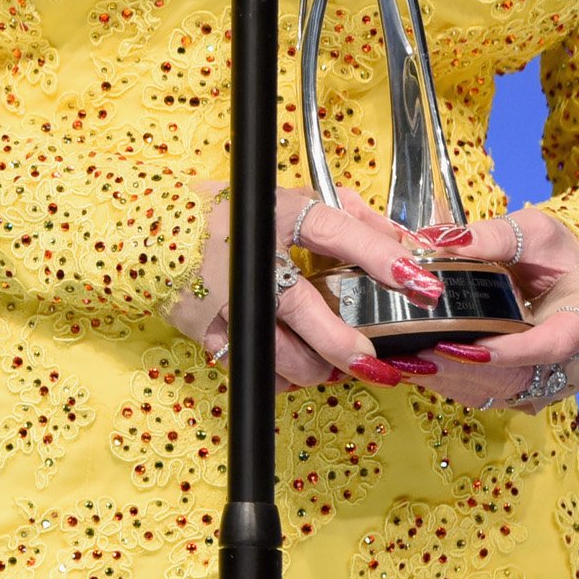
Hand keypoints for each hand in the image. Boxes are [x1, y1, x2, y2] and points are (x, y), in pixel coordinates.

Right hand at [167, 182, 456, 389]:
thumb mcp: (296, 202)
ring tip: (333, 361)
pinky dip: (284, 375)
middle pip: (304, 311)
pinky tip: (293, 361)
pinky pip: (260, 373)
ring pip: (284, 354)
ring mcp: (226, 298)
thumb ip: (358, 221)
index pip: (334, 231)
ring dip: (317, 367)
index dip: (380, 257)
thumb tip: (413, 247)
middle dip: (344, 345)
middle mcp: (250, 255)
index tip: (422, 284)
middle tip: (372, 360)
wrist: (155, 233)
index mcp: (276, 214)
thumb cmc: (237, 218)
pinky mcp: (209, 331)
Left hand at [411, 206, 578, 411]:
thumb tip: (441, 239)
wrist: (568, 277)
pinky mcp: (533, 389)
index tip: (470, 347)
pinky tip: (421, 372)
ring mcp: (558, 381)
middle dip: (470, 371)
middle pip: (524, 377)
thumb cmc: (556, 253)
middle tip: (422, 357)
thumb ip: (493, 236)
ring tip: (411, 365)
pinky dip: (458, 386)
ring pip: (505, 393)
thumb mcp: (533, 231)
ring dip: (457, 383)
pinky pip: (496, 396)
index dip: (514, 351)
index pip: (555, 344)